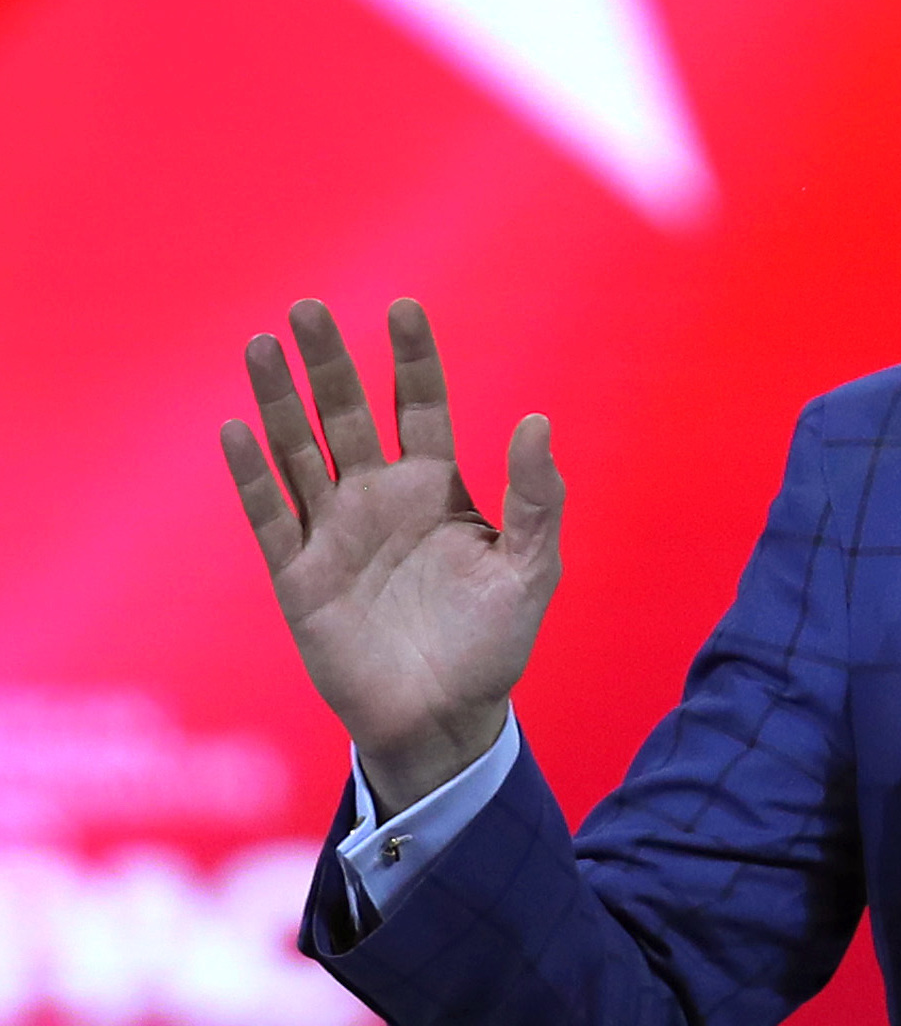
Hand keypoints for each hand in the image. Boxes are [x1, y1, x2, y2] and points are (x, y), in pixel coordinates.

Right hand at [222, 299, 561, 815]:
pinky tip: (236, 430)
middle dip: (328, 363)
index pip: (420, 406)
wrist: (446, 718)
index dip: (411, 359)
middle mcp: (379, 499)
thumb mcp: (532, 569)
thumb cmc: (494, 643)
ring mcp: (334, 533)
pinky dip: (253, 475)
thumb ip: (538, 498)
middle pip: (346, 415)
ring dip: (278, 402)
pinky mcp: (298, 576)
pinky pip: (270, 516)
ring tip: (259, 346)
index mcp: (436, 489)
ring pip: (299, 452)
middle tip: (307, 307)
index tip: (403, 308)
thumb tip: (538, 419)